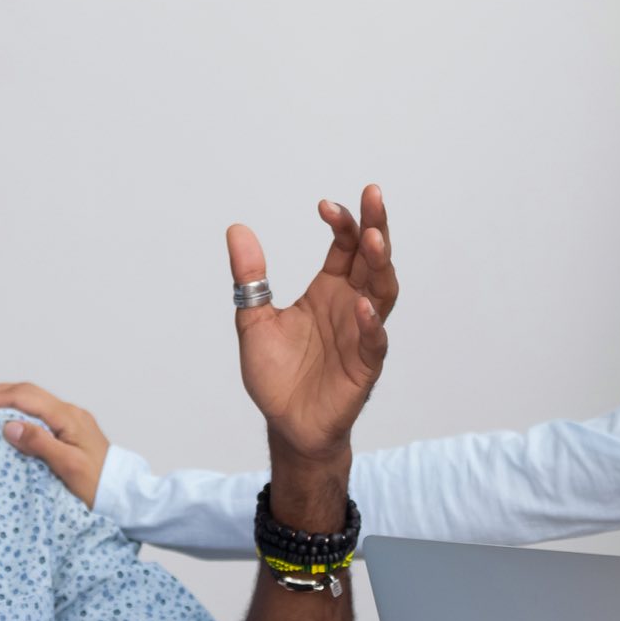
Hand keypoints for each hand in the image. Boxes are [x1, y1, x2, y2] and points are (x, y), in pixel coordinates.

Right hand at [0, 383, 108, 506]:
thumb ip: (40, 444)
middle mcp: (69, 413)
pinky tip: (1, 416)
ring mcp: (70, 421)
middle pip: (24, 393)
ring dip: (1, 397)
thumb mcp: (68, 467)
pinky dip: (13, 408)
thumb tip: (8, 424)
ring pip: (30, 400)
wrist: (126, 496)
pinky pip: (36, 411)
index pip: (23, 399)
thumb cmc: (99, 487)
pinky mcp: (68, 431)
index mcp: (68, 417)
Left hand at [230, 184, 395, 462]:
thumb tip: (236, 229)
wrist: (286, 426)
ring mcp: (361, 334)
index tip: (324, 205)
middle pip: (372, 258)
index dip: (341, 223)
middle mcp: (350, 305)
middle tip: (373, 195)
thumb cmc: (277, 376)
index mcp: (328, 290)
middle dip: (376, 225)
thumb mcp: (253, 320)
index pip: (345, 247)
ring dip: (381, 265)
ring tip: (374, 239)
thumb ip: (249, 277)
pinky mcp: (363, 366)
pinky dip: (371, 323)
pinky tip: (363, 304)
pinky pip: (373, 341)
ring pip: (383, 291)